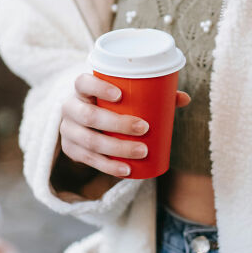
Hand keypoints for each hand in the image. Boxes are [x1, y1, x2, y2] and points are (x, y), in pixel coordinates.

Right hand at [59, 72, 189, 178]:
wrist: (83, 120)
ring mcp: (68, 130)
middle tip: (144, 128)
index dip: (98, 87)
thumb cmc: (109, 104)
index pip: (82, 82)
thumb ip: (152, 94)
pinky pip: (88, 160)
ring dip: (117, 149)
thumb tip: (184, 98)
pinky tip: (126, 170)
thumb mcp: (123, 96)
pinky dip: (109, 166)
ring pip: (89, 141)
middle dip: (117, 124)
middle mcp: (70, 107)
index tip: (120, 95)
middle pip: (89, 116)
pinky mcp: (71, 150)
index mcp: (81, 88)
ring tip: (142, 151)